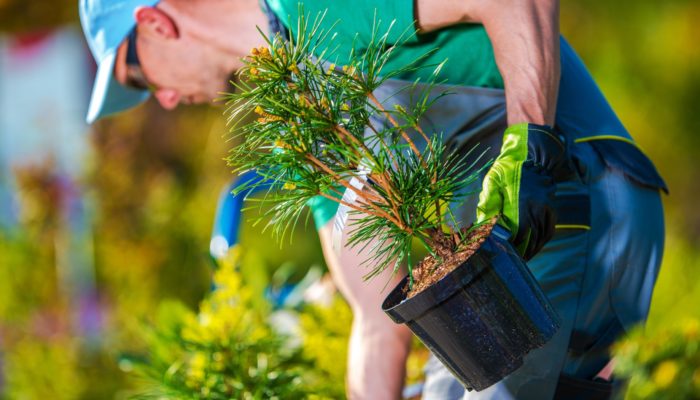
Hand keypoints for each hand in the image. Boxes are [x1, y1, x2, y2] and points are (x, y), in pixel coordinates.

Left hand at [476, 123, 568, 259]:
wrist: (531, 155)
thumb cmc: (507, 169)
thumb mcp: (492, 182)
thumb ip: (487, 203)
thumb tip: (480, 225)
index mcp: (522, 204)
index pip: (518, 235)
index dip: (511, 249)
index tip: (504, 257)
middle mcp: (537, 209)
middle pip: (530, 240)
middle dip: (521, 254)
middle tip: (511, 263)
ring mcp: (547, 210)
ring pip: (541, 238)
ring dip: (532, 250)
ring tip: (521, 260)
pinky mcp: (552, 209)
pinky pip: (549, 231)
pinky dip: (541, 242)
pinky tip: (533, 248)